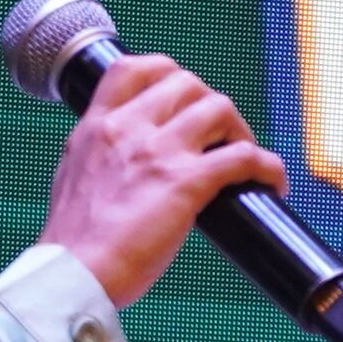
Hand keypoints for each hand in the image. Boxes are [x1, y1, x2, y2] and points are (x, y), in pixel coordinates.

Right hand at [42, 54, 282, 310]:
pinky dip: (266, 166)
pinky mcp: (186, 182)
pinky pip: (244, 157)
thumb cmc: (73, 241)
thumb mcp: (72, 176)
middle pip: (187, 84)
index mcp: (97, 126)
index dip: (166, 73)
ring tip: (244, 159)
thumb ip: (98, 157)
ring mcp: (159, 152)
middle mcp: (129, 129)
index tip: (182, 97)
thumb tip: (121, 160)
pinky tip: (271, 182)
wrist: (71, 273)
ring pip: (219, 108)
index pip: (132, 68)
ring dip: (240, 131)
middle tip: (220, 138)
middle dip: (210, 105)